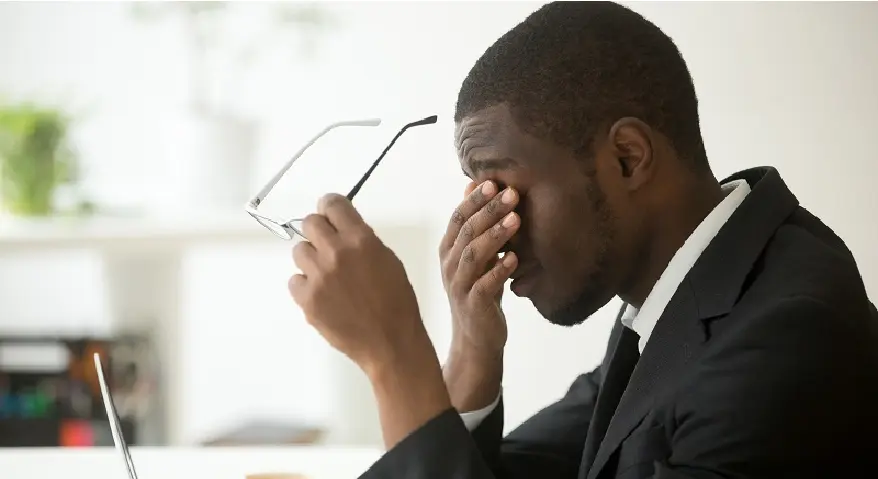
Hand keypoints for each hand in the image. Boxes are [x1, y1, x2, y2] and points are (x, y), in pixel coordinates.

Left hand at [288, 193, 429, 375]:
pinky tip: (323, 295)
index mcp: (360, 240)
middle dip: (319, 232)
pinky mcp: (307, 300)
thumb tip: (343, 231)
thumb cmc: (397, 302)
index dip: (330, 208)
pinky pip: (294, 281)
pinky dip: (305, 286)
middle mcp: (336, 253)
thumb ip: (363, 242)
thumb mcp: (388, 261)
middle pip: (310, 223)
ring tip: (328, 276)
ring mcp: (318, 277)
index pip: (332, 205)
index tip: (330, 214)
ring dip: (311, 259)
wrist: (390, 343)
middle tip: (328, 246)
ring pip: (299, 251)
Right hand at [440, 180, 519, 355]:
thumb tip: (474, 184)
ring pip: (473, 255)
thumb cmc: (479, 288)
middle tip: (512, 194)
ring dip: (495, 235)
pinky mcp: (473, 304)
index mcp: (448, 248)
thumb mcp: (476, 254)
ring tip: (516, 220)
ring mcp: (459, 285)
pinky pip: (484, 285)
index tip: (494, 182)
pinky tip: (514, 258)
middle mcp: (449, 264)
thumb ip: (475, 223)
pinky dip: (499, 270)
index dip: (475, 199)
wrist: (477, 337)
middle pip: (466, 231)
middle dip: (489, 210)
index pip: (458, 217)